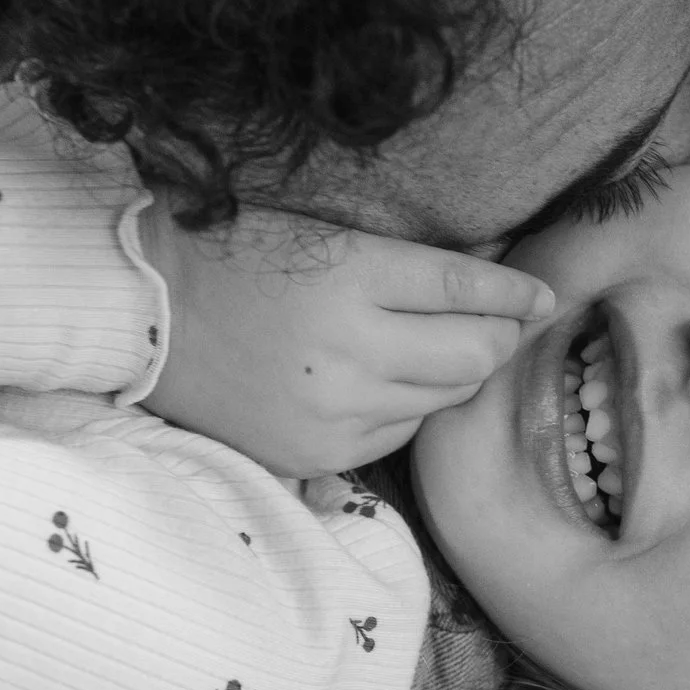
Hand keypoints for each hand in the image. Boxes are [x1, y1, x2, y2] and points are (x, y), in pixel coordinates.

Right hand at [135, 204, 555, 478]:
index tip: (542, 297)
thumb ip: (410, 265)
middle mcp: (350, 349)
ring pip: (446, 400)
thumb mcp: (327, 236)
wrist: (147, 315)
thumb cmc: (237, 257)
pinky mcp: (318, 452)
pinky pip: (400, 435)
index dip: (515, 294)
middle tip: (499, 323)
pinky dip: (409, 409)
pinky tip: (386, 383)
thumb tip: (499, 281)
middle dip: (499, 338)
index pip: (466, 290)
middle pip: (474, 355)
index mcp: (350, 276)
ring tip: (438, 350)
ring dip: (457, 375)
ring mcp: (334, 409)